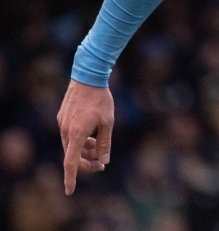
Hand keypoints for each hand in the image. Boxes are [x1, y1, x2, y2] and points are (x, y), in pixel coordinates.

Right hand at [56, 79, 114, 194]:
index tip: (70, 191)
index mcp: (76, 134)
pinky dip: (79, 140)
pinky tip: (91, 135)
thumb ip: (104, 143)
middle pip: (73, 155)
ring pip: (71, 145)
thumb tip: (103, 161)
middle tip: (101, 164)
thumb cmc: (100, 99)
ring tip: (98, 147)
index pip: (71, 162)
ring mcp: (62, 124)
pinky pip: (69, 135)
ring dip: (84, 150)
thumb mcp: (108, 122)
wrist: (88, 76)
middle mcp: (65, 130)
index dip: (71, 178)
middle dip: (87, 162)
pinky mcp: (62, 117)